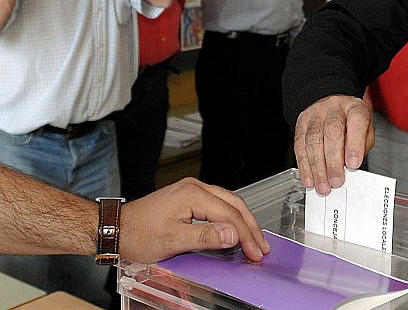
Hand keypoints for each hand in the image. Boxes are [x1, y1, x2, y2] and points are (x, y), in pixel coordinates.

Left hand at [118, 177, 269, 263]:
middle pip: (234, 204)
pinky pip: (218, 204)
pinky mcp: (189, 197)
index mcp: (193, 194)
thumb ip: (205, 237)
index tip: (253, 252)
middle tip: (260, 246)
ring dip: (242, 221)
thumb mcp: (172, 241)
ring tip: (253, 239)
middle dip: (250, 226)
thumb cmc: (137, 233)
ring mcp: (192, 190)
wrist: (116, 228)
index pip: (229, 214)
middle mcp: (195, 187)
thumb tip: (232, 234)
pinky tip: (234, 229)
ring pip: (228, 202)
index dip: (245, 235)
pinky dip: (230, 217)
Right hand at [294, 95, 373, 194]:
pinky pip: (300, 145)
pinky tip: (309, 178)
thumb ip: (360, 148)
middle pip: (332, 132)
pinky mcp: (301, 123)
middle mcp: (335, 108)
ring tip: (322, 184)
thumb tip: (350, 169)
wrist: (333, 104)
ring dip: (317, 167)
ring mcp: (316, 114)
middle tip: (336, 181)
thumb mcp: (365, 131)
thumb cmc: (352, 122)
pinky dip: (304, 165)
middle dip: (333, 162)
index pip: (356, 122)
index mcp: (355, 108)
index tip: (353, 165)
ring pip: (313, 140)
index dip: (354, 145)